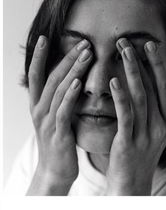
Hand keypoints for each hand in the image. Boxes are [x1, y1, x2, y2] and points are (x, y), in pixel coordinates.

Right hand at [26, 35, 91, 194]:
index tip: (45, 38)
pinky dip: (70, 96)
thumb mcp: (55, 116)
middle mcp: (39, 110)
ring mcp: (47, 122)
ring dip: (73, 71)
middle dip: (67, 58)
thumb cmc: (60, 141)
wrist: (55, 171)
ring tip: (85, 55)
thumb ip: (60, 98)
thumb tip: (72, 77)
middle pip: (52, 78)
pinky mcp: (58, 134)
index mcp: (38, 105)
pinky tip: (79, 83)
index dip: (39, 56)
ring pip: (58, 90)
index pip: (35, 75)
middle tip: (83, 42)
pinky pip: (63, 111)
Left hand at [106, 38, 165, 195]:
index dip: (158, 64)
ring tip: (122, 52)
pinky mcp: (128, 143)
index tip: (149, 44)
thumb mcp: (163, 130)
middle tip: (128, 41)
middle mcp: (161, 125)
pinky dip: (120, 97)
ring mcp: (146, 134)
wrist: (133, 183)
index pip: (165, 85)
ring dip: (131, 72)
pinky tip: (113, 80)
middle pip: (153, 87)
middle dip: (141, 62)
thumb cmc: (144, 152)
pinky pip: (126, 116)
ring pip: (140, 97)